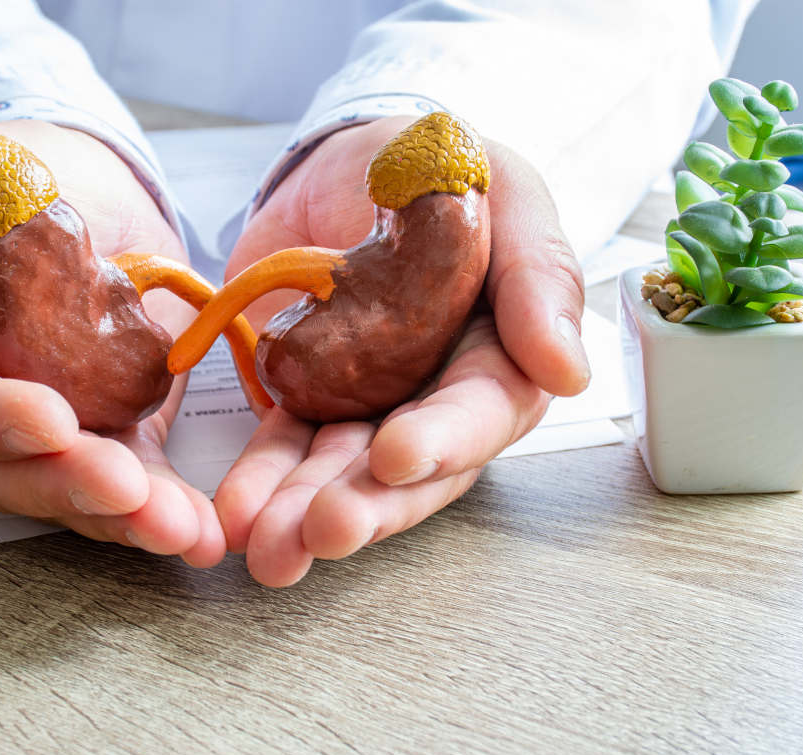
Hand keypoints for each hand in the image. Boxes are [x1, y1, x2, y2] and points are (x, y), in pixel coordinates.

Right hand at [0, 120, 224, 566]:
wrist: (76, 181)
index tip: (49, 420)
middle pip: (8, 473)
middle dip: (70, 485)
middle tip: (127, 489)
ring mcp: (49, 437)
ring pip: (74, 493)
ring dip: (126, 516)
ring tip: (181, 528)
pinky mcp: (113, 436)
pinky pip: (134, 482)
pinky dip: (166, 506)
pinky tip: (201, 532)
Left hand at [215, 117, 589, 585]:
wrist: (358, 158)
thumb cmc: (448, 171)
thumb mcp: (507, 195)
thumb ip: (540, 274)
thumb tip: (567, 373)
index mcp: (504, 356)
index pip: (483, 411)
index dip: (444, 439)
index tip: (394, 457)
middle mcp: (440, 398)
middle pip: (411, 470)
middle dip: (366, 504)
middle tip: (321, 532)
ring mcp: (372, 406)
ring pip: (343, 473)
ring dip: (304, 511)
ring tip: (266, 547)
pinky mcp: (310, 399)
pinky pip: (285, 446)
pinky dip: (261, 477)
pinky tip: (235, 510)